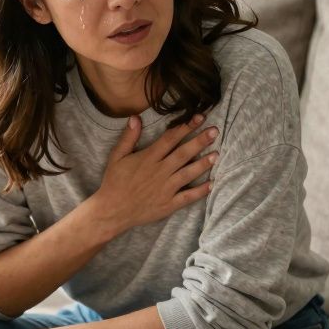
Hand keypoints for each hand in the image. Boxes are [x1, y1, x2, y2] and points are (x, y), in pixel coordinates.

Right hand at [89, 114, 218, 236]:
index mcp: (148, 158)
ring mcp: (165, 189)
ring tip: (216, 154)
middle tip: (215, 131)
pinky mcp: (168, 204)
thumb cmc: (114, 182)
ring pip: (188, 173)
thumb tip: (136, 117)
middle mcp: (159, 172)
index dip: (186, 127)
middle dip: (200, 141)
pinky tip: (211, 184)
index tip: (199, 117)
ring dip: (203, 164)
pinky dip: (200, 191)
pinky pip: (187, 197)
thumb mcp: (116, 157)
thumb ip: (128, 137)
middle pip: (183, 153)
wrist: (112, 211)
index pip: (170, 139)